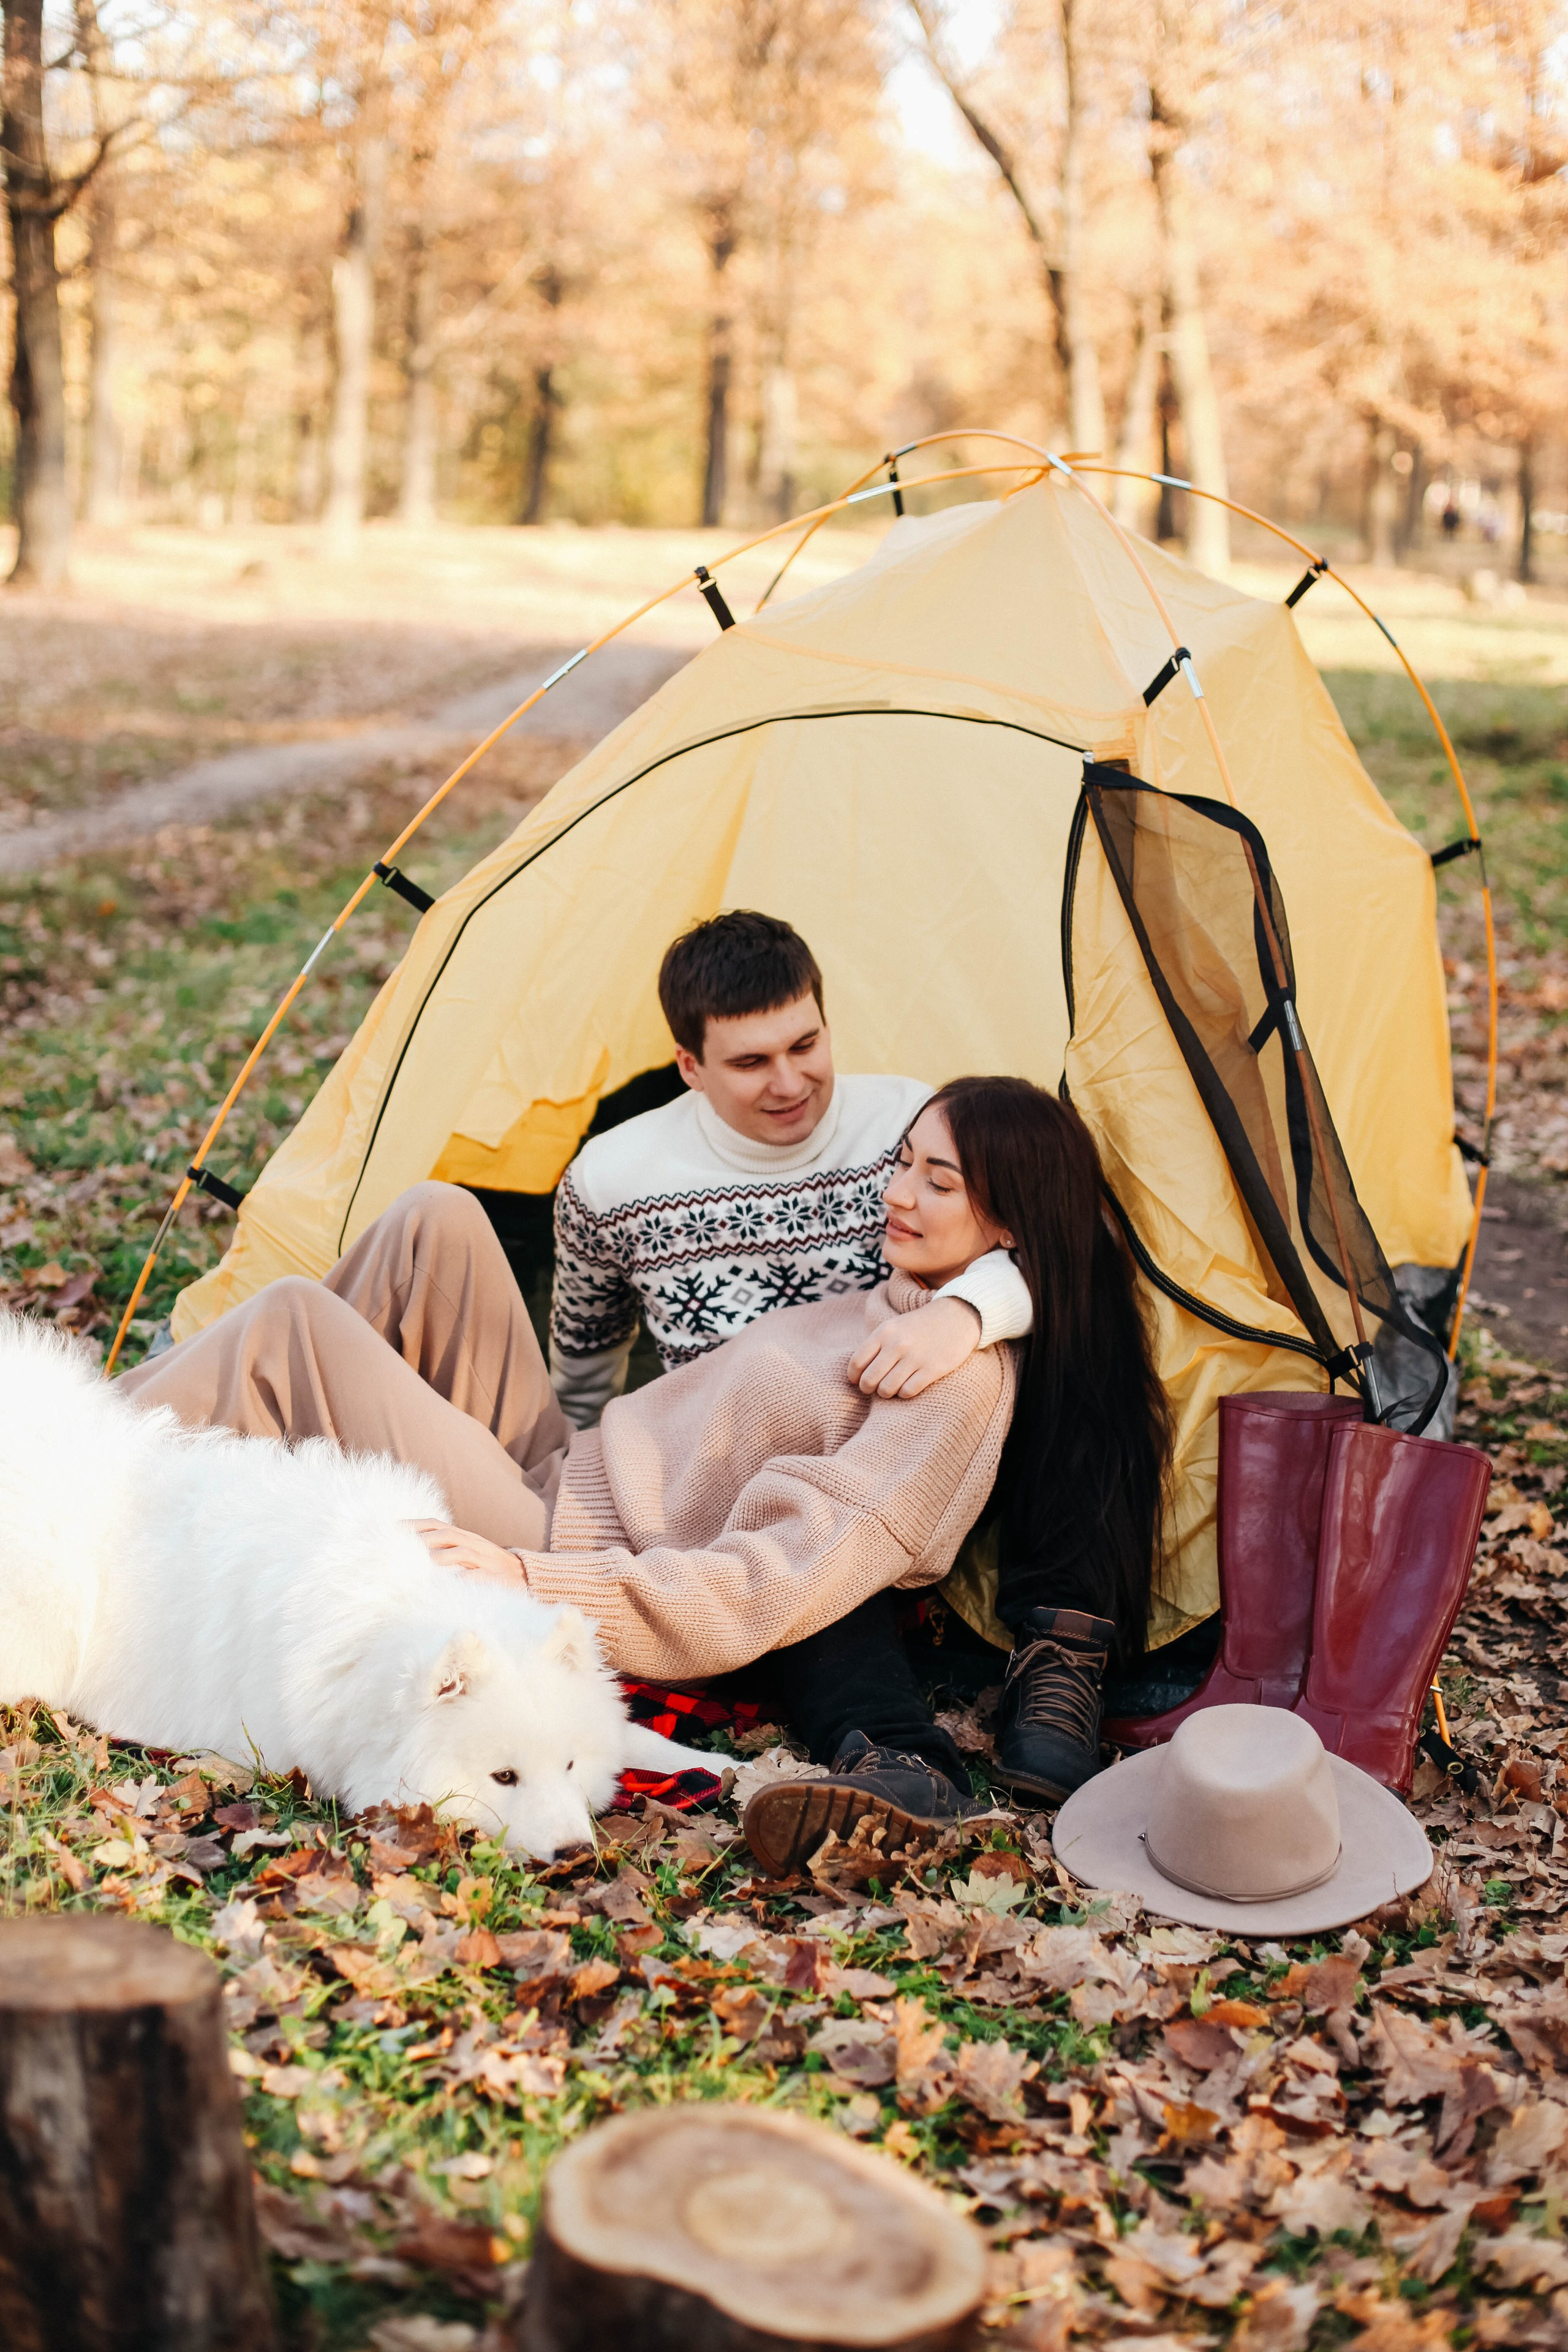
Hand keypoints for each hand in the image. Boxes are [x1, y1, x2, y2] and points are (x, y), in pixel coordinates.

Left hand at [411, 1520, 528, 1586]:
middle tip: (401, 1549)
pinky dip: (466, 1579)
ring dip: (441, 1558)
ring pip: (462, 1552)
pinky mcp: (497, 1578)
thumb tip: (413, 1553)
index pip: (437, 1525)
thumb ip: (446, 1550)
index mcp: (466, 1537)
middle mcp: (475, 1544)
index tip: (392, 1529)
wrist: (527, 1576)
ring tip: (424, 1565)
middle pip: (447, 1535)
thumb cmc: (490, 1567)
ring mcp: (487, 1561)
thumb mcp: (469, 1554)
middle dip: (424, 1540)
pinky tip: (452, 1584)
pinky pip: (480, 1577)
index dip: (415, 1525)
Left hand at [846, 1295, 982, 1397]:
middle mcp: (897, 1345)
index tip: (858, 1380)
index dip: (854, 1377)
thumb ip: (875, 1345)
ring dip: (886, 1393)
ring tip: (891, 1388)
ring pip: (886, 1390)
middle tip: (874, 1388)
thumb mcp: (893, 1326)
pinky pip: (907, 1392)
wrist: (956, 1317)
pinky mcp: (931, 1369)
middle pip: (869, 1380)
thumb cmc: (919, 1326)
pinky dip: (904, 1393)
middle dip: (868, 1388)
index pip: (856, 1362)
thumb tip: (856, 1373)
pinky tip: (907, 1386)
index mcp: (883, 1332)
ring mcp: (914, 1358)